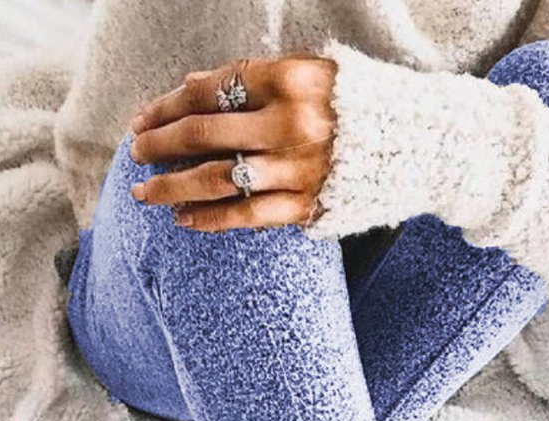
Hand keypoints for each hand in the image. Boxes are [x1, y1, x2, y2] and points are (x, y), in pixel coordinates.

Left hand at [129, 54, 336, 231]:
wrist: (412, 145)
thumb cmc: (352, 105)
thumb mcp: (308, 73)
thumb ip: (250, 79)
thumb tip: (191, 86)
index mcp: (289, 80)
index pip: (209, 91)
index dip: (166, 105)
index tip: (143, 117)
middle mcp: (289, 124)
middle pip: (202, 135)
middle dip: (159, 144)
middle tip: (136, 152)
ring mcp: (296, 169)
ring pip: (215, 180)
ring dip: (172, 186)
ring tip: (144, 191)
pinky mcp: (305, 205)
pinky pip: (245, 215)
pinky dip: (210, 219)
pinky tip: (183, 219)